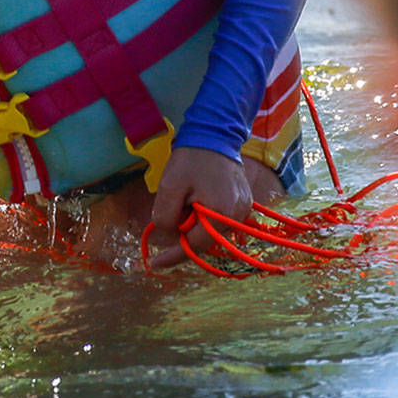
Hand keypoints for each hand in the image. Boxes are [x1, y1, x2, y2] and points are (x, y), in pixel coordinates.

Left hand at [146, 145, 250, 269]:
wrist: (215, 134)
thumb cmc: (192, 158)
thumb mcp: (170, 186)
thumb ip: (165, 216)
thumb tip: (168, 234)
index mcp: (222, 212)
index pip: (195, 246)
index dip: (174, 256)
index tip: (154, 264)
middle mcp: (238, 215)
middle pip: (205, 240)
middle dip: (184, 233)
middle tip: (174, 208)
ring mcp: (243, 209)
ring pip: (212, 231)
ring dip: (194, 224)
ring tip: (186, 198)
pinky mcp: (243, 202)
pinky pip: (220, 220)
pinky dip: (205, 217)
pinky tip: (196, 198)